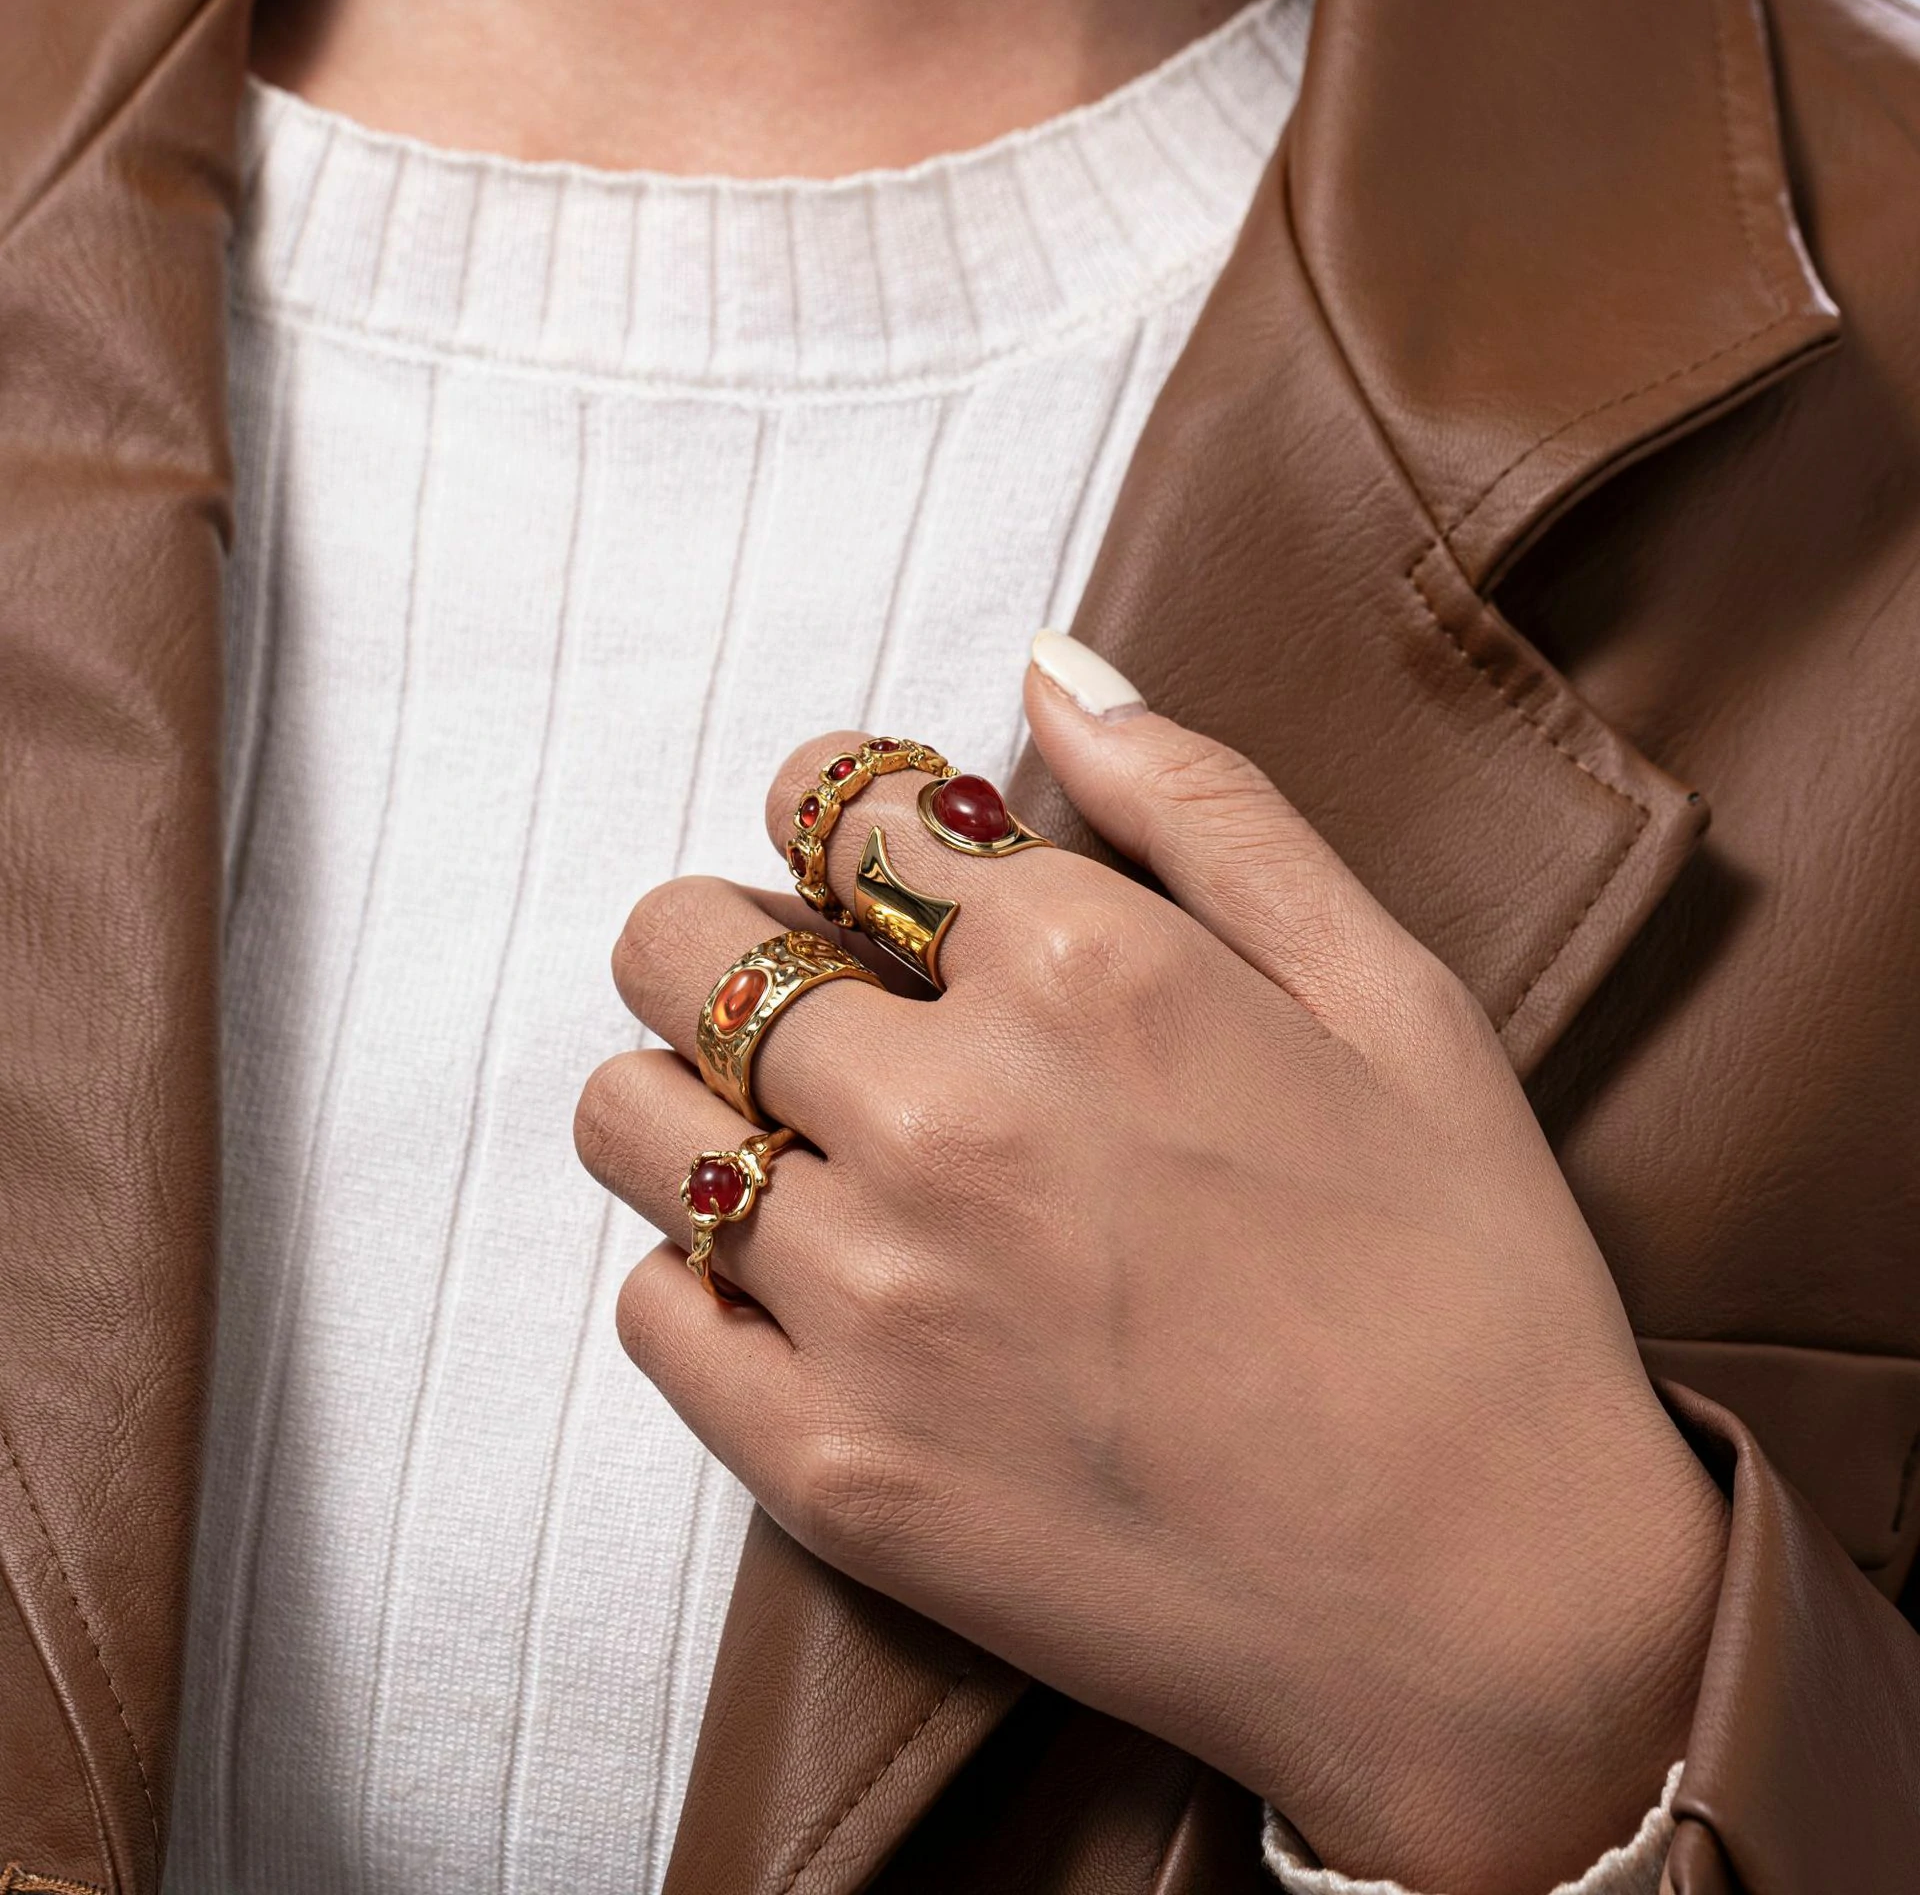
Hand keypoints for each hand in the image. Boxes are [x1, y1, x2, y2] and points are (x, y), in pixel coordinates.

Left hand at [575, 635, 1726, 1893]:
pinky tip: (814, 1287)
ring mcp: (873, 1306)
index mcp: (1086, 972)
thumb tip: (1054, 668)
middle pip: (682, 942)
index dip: (837, 814)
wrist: (1497, 1618)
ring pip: (625, 1116)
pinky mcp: (833, 1470)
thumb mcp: (1396, 997)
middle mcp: (947, 1120)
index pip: (831, 803)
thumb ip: (1210, 808)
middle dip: (734, 936)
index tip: (873, 868)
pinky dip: (701, 1275)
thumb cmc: (1468, 1287)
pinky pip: (653, 1310)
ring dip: (686, 1095)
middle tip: (825, 998)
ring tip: (799, 1137)